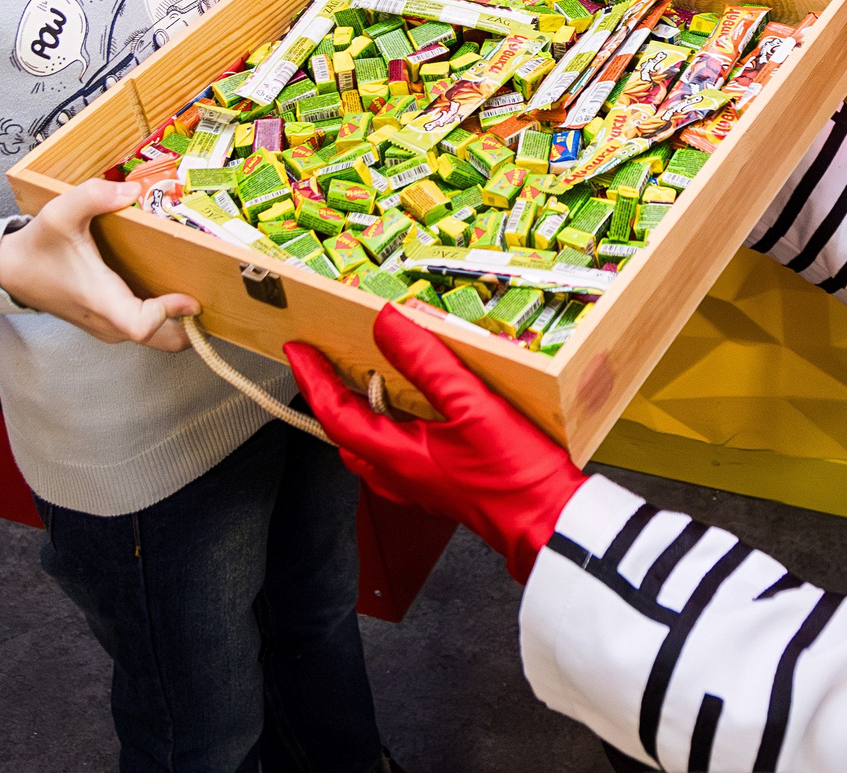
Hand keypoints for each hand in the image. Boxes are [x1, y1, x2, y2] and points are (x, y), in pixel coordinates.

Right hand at [0, 178, 199, 350]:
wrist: (9, 271)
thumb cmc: (37, 247)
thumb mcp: (60, 212)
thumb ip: (93, 195)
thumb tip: (131, 190)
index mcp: (100, 300)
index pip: (142, 325)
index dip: (169, 313)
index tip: (190, 295)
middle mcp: (108, 322)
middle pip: (162, 341)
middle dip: (192, 325)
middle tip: (214, 293)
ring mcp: (109, 327)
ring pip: (158, 338)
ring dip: (181, 322)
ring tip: (202, 288)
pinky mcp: (109, 323)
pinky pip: (147, 330)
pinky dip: (167, 319)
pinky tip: (176, 289)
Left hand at [287, 305, 588, 582]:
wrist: (548, 523)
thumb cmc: (514, 474)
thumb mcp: (472, 404)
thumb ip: (426, 361)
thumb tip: (387, 323)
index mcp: (396, 456)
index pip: (334, 414)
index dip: (312, 378)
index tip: (298, 350)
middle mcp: (399, 476)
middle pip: (345, 435)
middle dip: (330, 397)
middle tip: (327, 362)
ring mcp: (419, 486)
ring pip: (370, 448)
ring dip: (362, 413)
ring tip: (370, 377)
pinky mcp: (440, 488)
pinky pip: (398, 455)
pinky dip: (392, 426)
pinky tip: (418, 410)